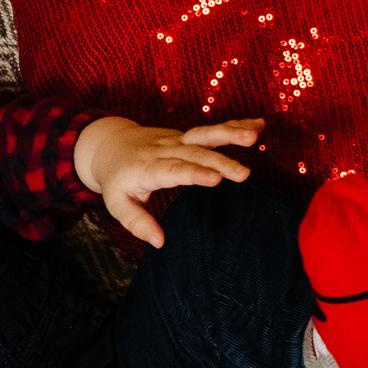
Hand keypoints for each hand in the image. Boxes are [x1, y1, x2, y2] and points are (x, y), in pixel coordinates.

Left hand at [73, 115, 263, 248]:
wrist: (109, 144)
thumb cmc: (117, 179)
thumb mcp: (117, 203)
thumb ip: (137, 222)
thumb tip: (159, 242)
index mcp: (147, 168)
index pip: (173, 170)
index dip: (194, 173)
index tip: (215, 179)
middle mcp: (164, 150)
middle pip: (194, 153)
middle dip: (220, 161)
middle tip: (244, 173)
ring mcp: (176, 139)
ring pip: (204, 135)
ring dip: (230, 133)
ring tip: (254, 135)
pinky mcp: (186, 135)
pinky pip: (211, 130)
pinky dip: (235, 125)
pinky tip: (258, 126)